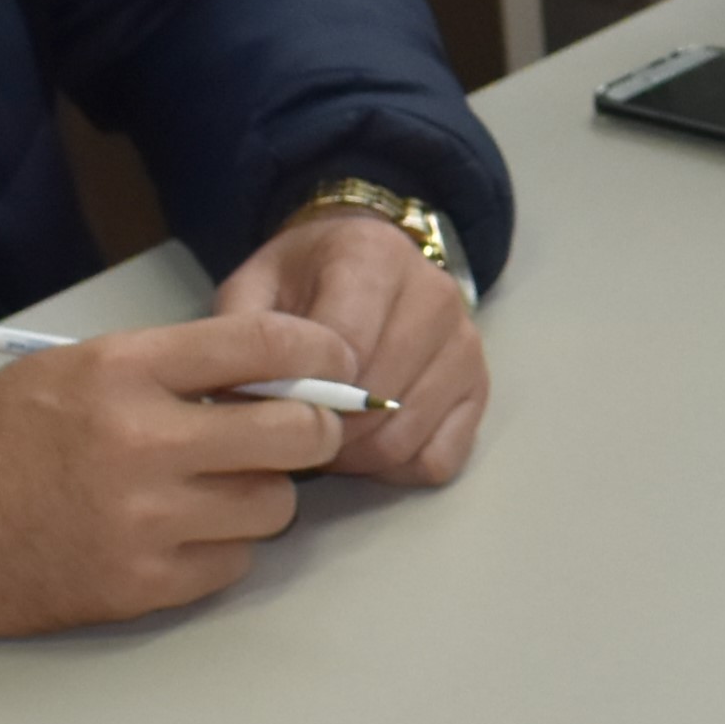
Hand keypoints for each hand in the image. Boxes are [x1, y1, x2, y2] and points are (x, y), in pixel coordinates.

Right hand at [0, 313, 359, 648]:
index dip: (318, 353)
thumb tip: (274, 380)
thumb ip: (169, 369)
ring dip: (260, 495)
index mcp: (122, 370)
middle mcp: (142, 442)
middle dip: (310, 431)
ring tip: (209, 488)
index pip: (263, 345)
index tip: (333, 362)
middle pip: (296, 435)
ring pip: (274, 506)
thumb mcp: (69, 371)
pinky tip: (176, 534)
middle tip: (293, 434)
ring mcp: (145, 521)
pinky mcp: (140, 585)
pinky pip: (232, 564)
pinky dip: (220, 549)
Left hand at [212, 207, 489, 487]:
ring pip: (404, 436)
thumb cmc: (304, 280)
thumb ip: (244, 334)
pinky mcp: (480, 388)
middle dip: (326, 430)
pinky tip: (371, 443)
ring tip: (327, 438)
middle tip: (294, 432)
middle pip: (377, 398)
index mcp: (374, 256)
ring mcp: (465, 344)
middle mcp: (435, 294)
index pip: (346, 346)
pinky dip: (398, 468)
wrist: (366, 261)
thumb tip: (250, 401)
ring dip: (356, 456)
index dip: (305, 390)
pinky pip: (439, 459)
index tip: (278, 402)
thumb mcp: (255, 287)